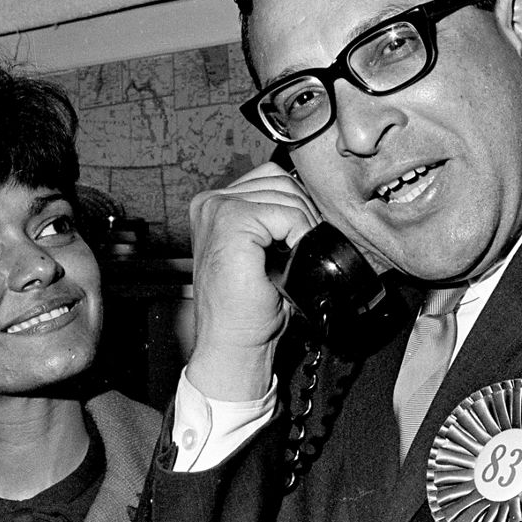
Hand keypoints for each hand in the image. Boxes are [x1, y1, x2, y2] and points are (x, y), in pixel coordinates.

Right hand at [186, 161, 320, 399]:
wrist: (234, 343)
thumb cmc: (248, 308)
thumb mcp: (262, 252)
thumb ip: (273, 219)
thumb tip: (311, 200)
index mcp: (214, 205)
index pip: (271, 178)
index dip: (296, 205)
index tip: (297, 239)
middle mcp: (210, 202)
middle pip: (280, 180)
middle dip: (302, 212)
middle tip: (300, 250)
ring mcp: (217, 209)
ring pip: (286, 194)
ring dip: (302, 225)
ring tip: (293, 257)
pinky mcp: (230, 221)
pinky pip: (286, 213)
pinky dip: (299, 234)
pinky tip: (290, 259)